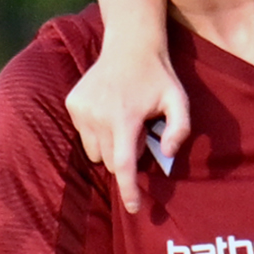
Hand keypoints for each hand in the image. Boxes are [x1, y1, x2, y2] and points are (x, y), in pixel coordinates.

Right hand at [66, 50, 191, 216]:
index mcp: (124, 118)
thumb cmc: (159, 76)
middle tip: (140, 133)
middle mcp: (98, 116)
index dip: (128, 190)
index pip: (122, 165)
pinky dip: (97, 132)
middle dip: (125, 158)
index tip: (133, 208)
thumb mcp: (180, 101)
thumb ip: (180, 129)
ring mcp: (82, 110)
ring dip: (110, 147)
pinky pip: (84, 135)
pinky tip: (110, 111)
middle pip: (109, 162)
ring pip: (94, 152)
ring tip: (125, 122)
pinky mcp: (73, 104)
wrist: (130, 44)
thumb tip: (168, 154)